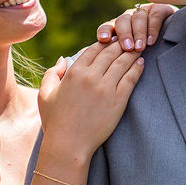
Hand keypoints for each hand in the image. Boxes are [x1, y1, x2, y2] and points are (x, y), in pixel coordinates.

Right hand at [38, 40, 143, 160]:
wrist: (68, 145)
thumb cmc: (55, 122)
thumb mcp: (45, 95)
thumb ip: (52, 74)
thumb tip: (62, 59)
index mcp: (74, 73)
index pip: (93, 49)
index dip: (104, 42)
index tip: (111, 40)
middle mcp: (90, 77)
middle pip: (110, 52)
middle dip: (121, 43)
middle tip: (129, 40)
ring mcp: (105, 88)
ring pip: (122, 62)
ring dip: (131, 53)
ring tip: (138, 48)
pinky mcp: (118, 100)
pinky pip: (130, 79)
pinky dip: (136, 69)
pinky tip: (140, 64)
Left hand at [97, 3, 176, 50]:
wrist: (173, 42)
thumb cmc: (143, 56)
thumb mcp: (127, 58)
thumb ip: (112, 58)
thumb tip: (92, 63)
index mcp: (117, 28)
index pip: (106, 27)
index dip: (105, 31)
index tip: (103, 40)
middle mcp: (129, 18)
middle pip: (121, 21)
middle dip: (124, 34)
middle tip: (127, 48)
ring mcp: (144, 12)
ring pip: (137, 17)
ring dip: (138, 33)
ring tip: (140, 48)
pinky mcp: (160, 9)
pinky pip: (154, 14)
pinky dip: (152, 28)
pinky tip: (151, 41)